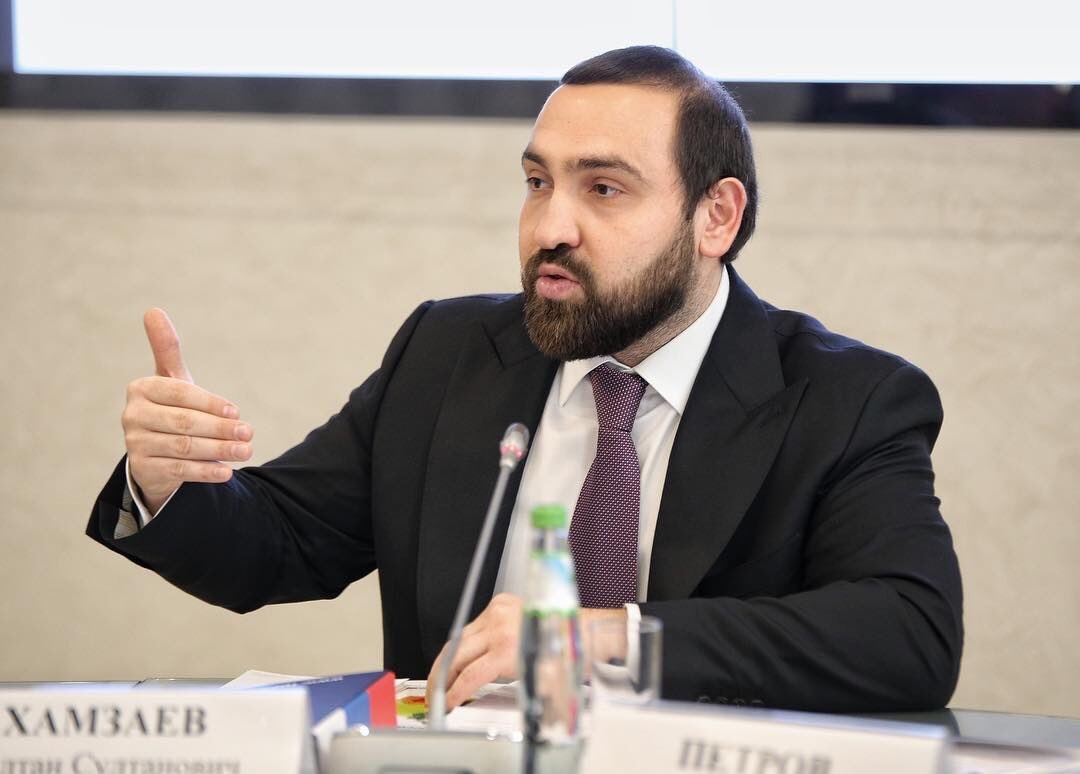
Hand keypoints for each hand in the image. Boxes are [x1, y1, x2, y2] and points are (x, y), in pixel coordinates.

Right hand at [121, 308, 252, 512]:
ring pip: (184, 448)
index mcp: (141, 389)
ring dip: (219, 451)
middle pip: (184, 423)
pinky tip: (226, 472)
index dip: (210, 403)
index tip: (236, 412)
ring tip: (246, 451)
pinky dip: (205, 472)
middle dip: (220, 429)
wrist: (155, 452)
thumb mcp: (172, 380)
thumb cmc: (171, 408)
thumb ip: (167, 349)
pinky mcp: (143, 469)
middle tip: (249, 434)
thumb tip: (153, 310)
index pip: (180, 394)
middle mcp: (132, 416)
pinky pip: (179, 471)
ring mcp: (135, 444)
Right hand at [424, 594, 628, 710]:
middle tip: (434, 691)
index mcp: (508, 649)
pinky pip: (473, 625)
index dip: (453, 693)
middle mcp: (500, 627)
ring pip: (460, 637)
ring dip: (448, 658)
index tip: (445, 703)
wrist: (579, 630)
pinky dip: (464, 640)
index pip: (469, 676)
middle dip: (441, 676)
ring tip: (441, 675)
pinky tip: (460, 655)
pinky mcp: (498, 602)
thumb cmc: (560, 656)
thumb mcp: (527, 679)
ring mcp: (498, 611)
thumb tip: (470, 696)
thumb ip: (495, 685)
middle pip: (456, 654)